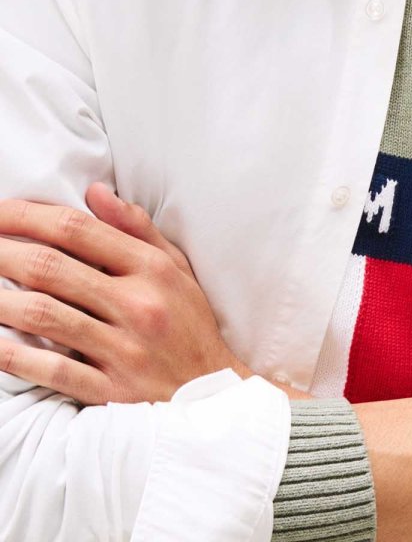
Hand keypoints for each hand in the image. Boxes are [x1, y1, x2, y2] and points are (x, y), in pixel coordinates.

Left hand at [0, 185, 243, 405]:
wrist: (213, 396)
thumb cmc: (189, 324)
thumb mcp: (176, 267)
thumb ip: (136, 228)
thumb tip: (95, 193)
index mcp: (151, 268)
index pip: (79, 231)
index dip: (31, 217)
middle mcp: (137, 304)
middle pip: (53, 269)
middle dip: (4, 253)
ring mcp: (123, 349)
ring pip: (44, 316)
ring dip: (0, 301)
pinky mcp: (111, 390)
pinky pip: (52, 370)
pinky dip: (15, 355)